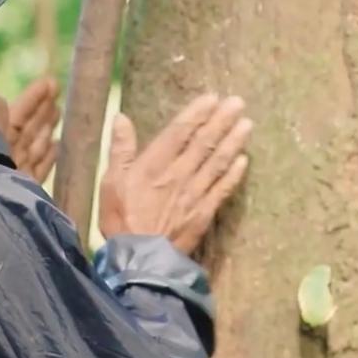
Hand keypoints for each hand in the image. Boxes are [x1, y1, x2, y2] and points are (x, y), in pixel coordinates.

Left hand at [0, 76, 59, 182]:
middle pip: (27, 130)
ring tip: (58, 111)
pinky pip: (40, 170)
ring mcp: (18, 174)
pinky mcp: (28, 191)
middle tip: (56, 88)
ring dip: (45, 128)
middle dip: (41, 110)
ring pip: (35, 147)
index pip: (17, 116)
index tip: (49, 81)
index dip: (32, 99)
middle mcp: (7, 158)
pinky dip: (48, 157)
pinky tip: (57, 145)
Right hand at [99, 94, 251, 254]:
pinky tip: (244, 160)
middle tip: (238, 102)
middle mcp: (179, 174)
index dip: (196, 114)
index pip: (179, 132)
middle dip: (221, 121)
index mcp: (154, 165)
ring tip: (247, 123)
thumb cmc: (120, 219)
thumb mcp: (110, 182)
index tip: (212, 98)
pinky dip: (234, 174)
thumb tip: (121, 118)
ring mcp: (195, 194)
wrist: (139, 259)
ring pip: (217, 162)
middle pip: (203, 142)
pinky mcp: (204, 213)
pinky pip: (223, 189)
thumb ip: (119, 150)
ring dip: (233, 141)